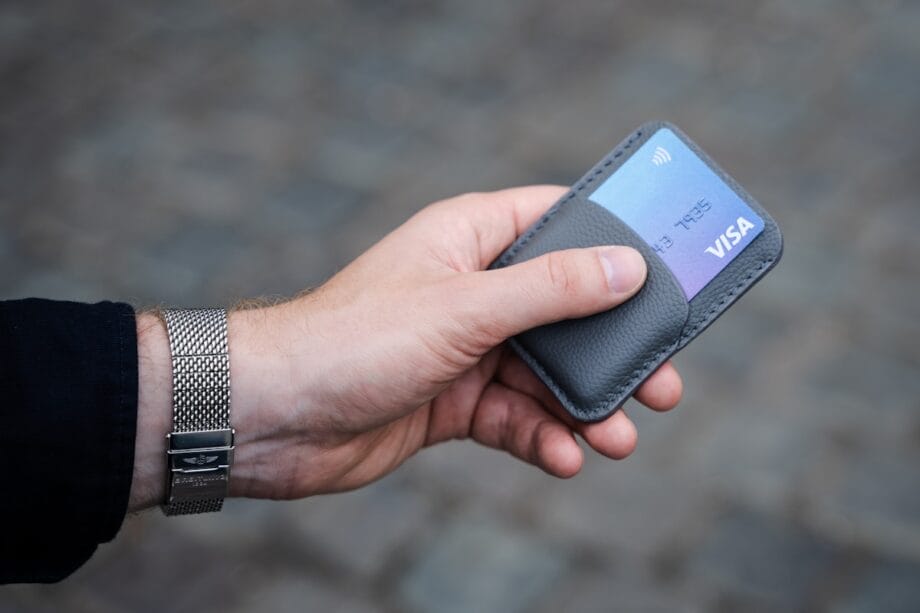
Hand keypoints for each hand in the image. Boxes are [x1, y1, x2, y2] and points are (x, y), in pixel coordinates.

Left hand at [130, 186, 681, 508]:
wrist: (275, 417)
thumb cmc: (355, 340)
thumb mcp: (465, 309)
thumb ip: (550, 291)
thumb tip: (627, 268)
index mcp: (471, 239)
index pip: (558, 220)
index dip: (614, 241)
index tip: (668, 270)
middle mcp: (471, 288)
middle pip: (564, 310)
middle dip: (612, 350)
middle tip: (665, 384)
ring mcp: (463, 347)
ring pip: (544, 372)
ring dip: (584, 406)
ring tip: (622, 438)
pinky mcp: (452, 400)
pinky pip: (513, 416)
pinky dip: (541, 437)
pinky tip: (565, 457)